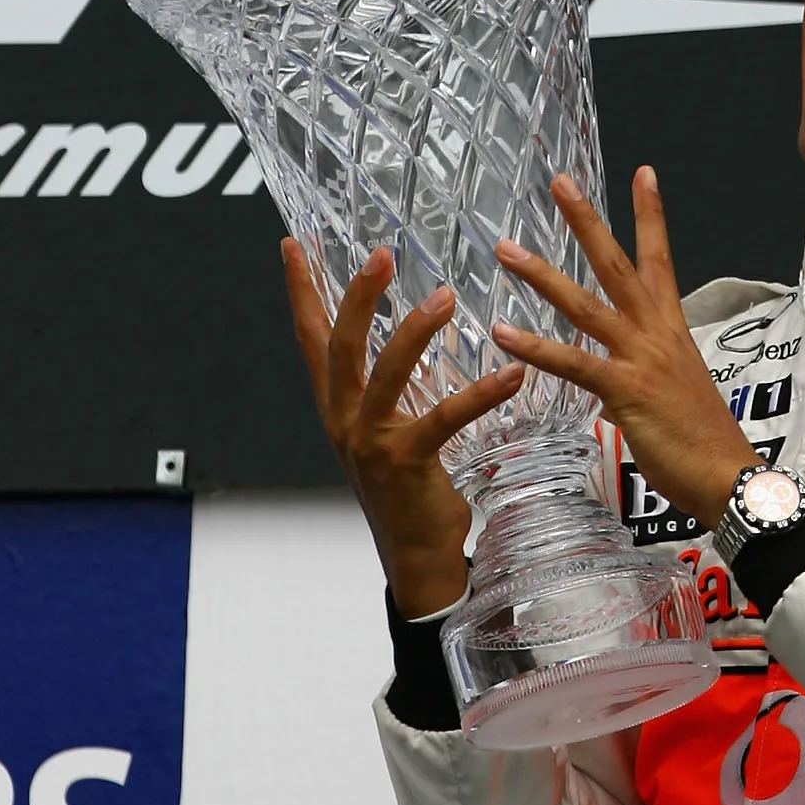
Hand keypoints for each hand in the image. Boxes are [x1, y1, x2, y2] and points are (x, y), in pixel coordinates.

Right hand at [281, 238, 525, 615]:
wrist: (415, 559)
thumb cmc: (409, 493)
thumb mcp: (388, 434)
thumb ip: (390, 393)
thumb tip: (406, 347)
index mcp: (338, 409)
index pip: (312, 339)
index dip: (301, 292)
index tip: (293, 244)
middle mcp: (345, 421)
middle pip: (340, 347)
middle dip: (356, 297)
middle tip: (380, 253)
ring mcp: (370, 443)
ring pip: (383, 375)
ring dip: (414, 333)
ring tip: (444, 297)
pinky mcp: (405, 464)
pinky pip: (441, 420)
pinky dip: (478, 394)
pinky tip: (511, 374)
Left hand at [489, 168, 757, 529]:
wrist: (728, 475)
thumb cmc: (704, 440)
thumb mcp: (675, 391)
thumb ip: (644, 375)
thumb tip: (619, 381)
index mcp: (671, 329)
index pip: (659, 259)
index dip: (650, 216)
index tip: (643, 172)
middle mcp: (656, 333)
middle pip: (616, 264)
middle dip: (587, 220)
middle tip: (559, 181)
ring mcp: (641, 358)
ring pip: (585, 305)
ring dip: (543, 275)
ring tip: (507, 249)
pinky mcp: (626, 390)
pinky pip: (574, 364)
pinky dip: (537, 347)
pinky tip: (503, 333)